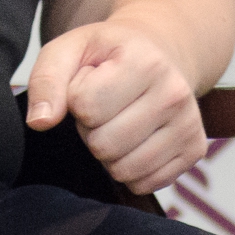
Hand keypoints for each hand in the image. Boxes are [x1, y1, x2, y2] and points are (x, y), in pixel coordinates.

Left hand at [24, 19, 205, 195]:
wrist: (158, 53)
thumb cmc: (108, 55)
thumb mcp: (70, 50)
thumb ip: (46, 81)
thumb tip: (40, 122)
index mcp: (145, 61)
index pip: (86, 107)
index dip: (76, 99)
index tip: (90, 82)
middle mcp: (175, 93)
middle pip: (104, 144)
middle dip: (91, 129)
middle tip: (104, 106)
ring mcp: (189, 125)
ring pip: (123, 169)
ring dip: (109, 152)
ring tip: (118, 120)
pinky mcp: (195, 151)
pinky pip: (145, 184)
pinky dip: (130, 169)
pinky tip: (136, 139)